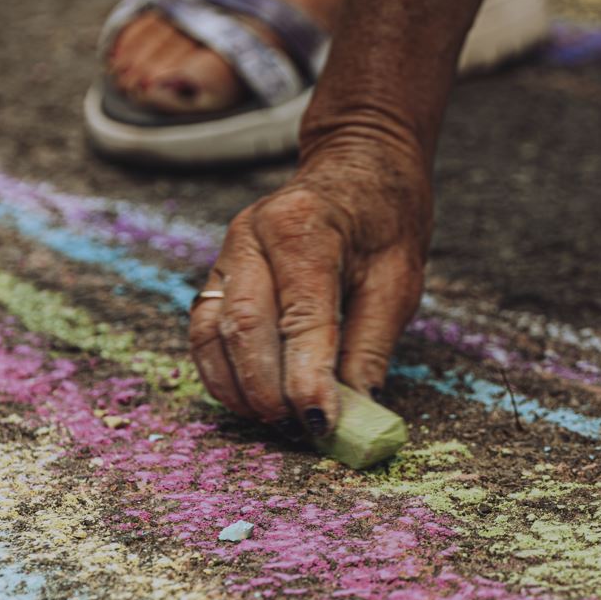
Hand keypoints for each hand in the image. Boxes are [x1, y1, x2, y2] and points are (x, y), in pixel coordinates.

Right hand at [189, 138, 430, 438]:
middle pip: (244, 325)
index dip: (308, 377)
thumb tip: (352, 416)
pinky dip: (221, 373)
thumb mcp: (397, 281)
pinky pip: (203, 331)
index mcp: (304, 227)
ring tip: (273, 422)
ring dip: (237, 388)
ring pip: (211, 333)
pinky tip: (249, 401)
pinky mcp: (216, 274)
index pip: (300, 315)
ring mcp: (226, 253)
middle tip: (296, 430)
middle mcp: (251, 235)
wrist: (357, 169)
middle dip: (267, 389)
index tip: (321, 423)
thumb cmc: (384, 223)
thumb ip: (369, 347)